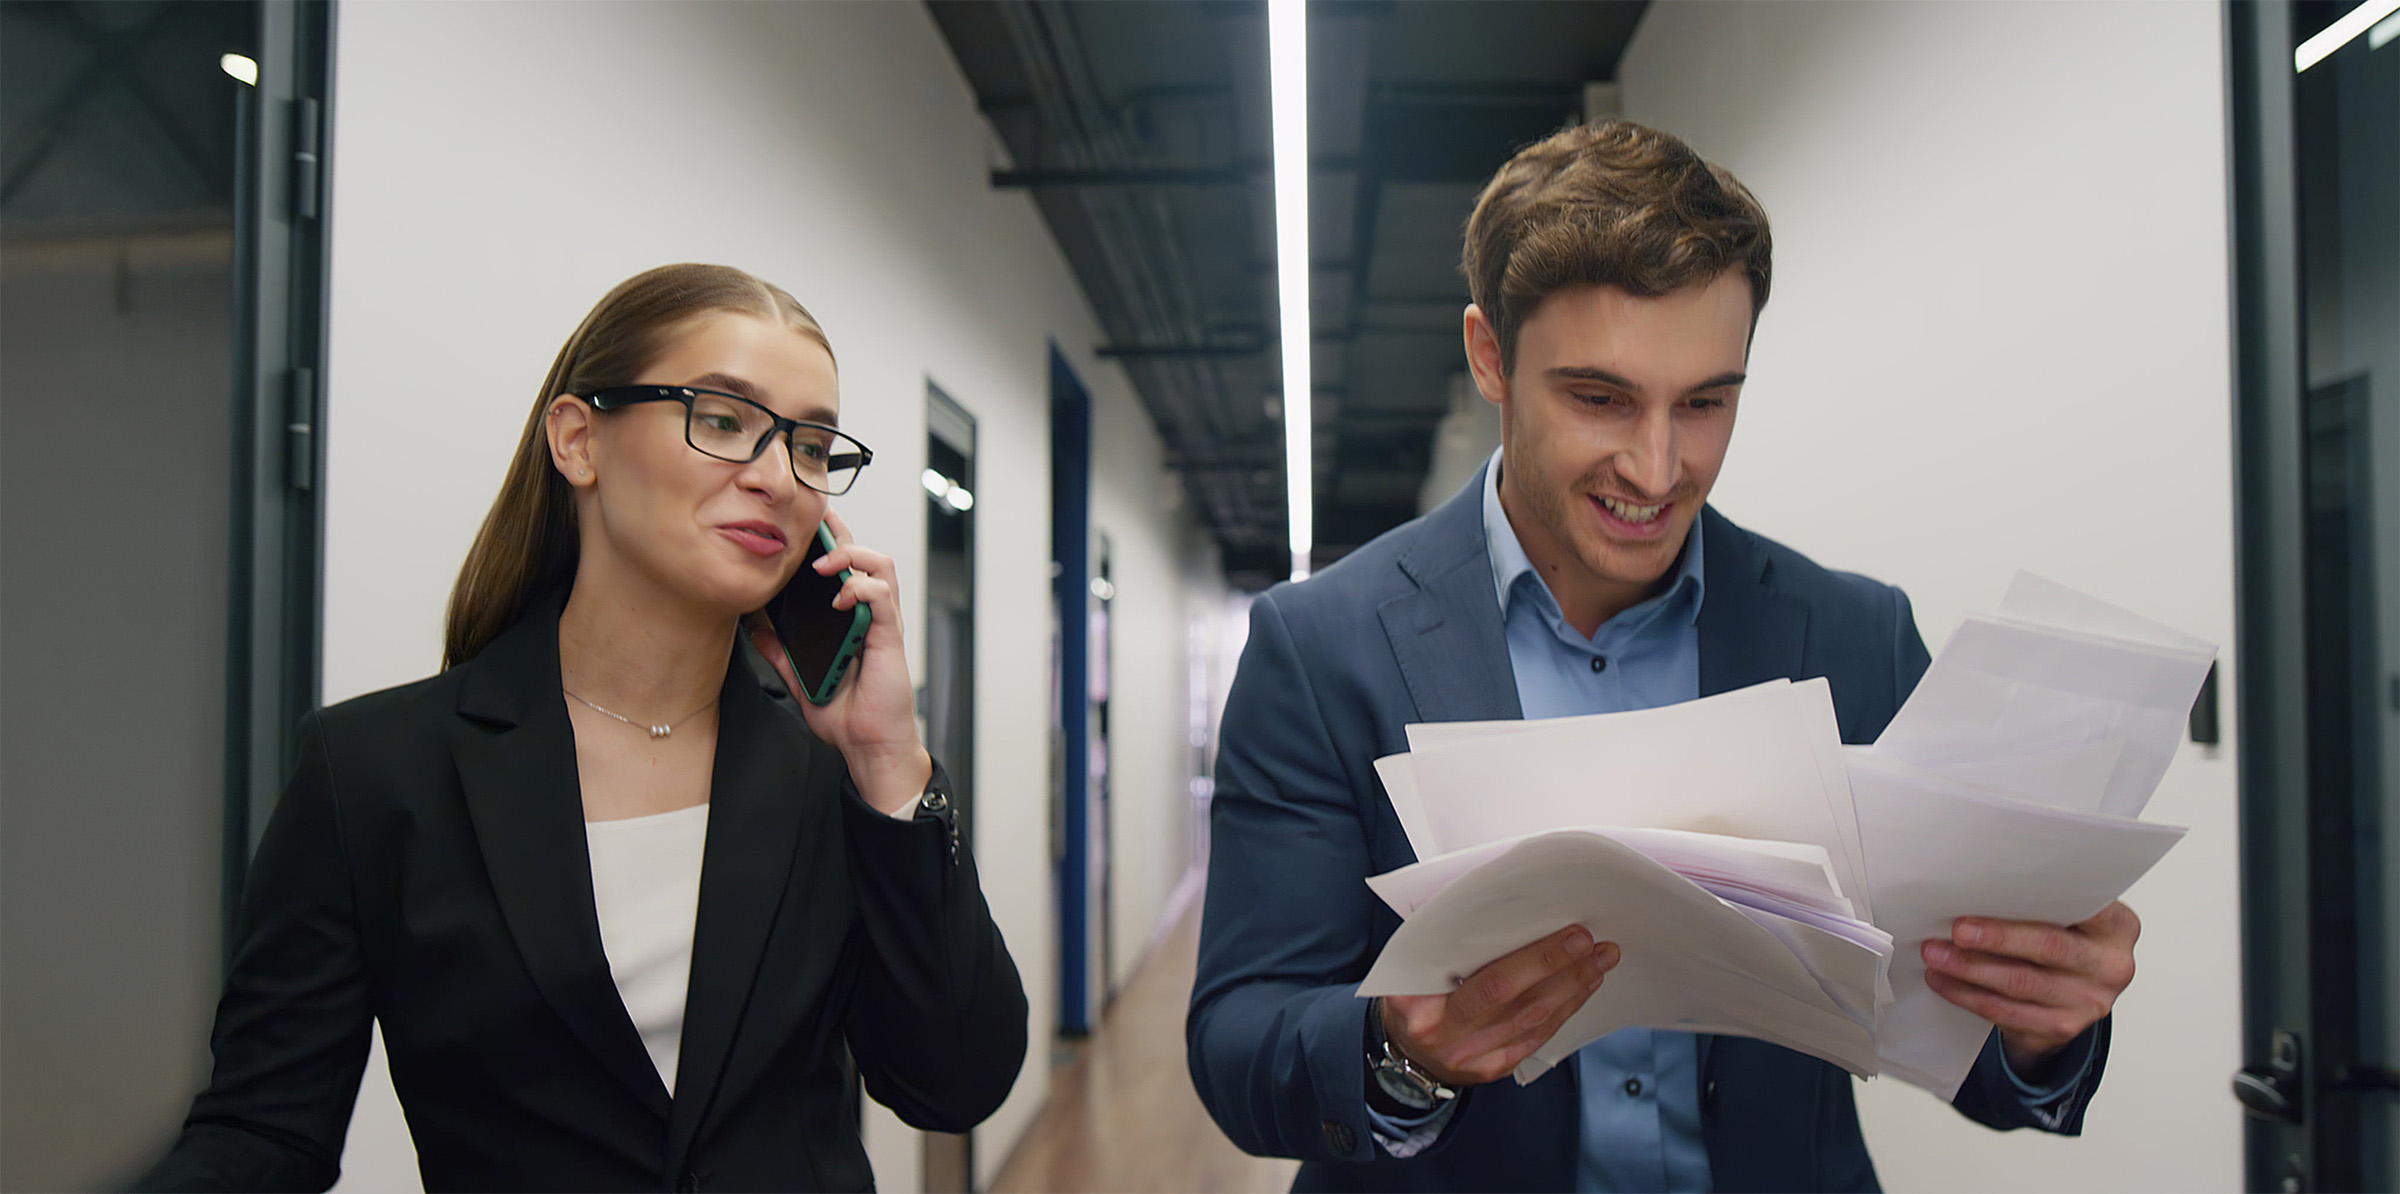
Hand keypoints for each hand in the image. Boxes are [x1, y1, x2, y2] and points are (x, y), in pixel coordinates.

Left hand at [744, 509, 928, 815]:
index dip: (829, 541)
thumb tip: (755, 628)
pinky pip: (881, 596)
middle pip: (863, 555)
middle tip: (815, 521)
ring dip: (852, 555)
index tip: (803, 527)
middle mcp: (870, 614)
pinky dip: (860, 588)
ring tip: (824, 564)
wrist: (869, 745)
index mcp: (851, 620)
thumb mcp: (801, 679)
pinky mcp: (889, 636)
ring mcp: (882, 623)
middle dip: (840, 532)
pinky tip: (839, 599)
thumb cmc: (848, 715)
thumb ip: (782, 652)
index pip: (845, 568)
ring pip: (880, 564)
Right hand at [1381, 925, 1620, 1087]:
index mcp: (1418, 1004)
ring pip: (1533, 1021)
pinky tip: (1582, 988)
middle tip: (1591, 942)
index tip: (1567, 933)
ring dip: (1572, 987)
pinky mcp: (1493, 1068)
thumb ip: (1447, 943)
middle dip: (1560, 967)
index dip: (1534, 960)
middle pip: (1515, 1000)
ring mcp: (1472, 1057)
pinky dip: (1564, 1010)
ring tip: (1599, 960)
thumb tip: (1506, 913)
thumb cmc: (1410, 995)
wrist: (1404, 1048)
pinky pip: (1536, 1038)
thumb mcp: (1410, 966)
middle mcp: (1446, 1036)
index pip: (1486, 981)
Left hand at [1921, 901, 2139, 1075]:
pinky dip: (1970, 997)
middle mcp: (2111, 964)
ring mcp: (2090, 1001)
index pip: (2081, 903)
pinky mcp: (2064, 1027)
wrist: (2071, 994)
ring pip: (2022, 984)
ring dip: (1971, 969)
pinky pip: (2009, 1013)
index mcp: (2117, 926)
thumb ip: (2043, 902)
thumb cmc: (2061, 939)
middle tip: (1956, 930)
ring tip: (1936, 955)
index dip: (2036, 897)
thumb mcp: (2066, 915)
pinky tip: (1945, 982)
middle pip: (2049, 947)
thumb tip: (1980, 887)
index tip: (1993, 889)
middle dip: (1996, 939)